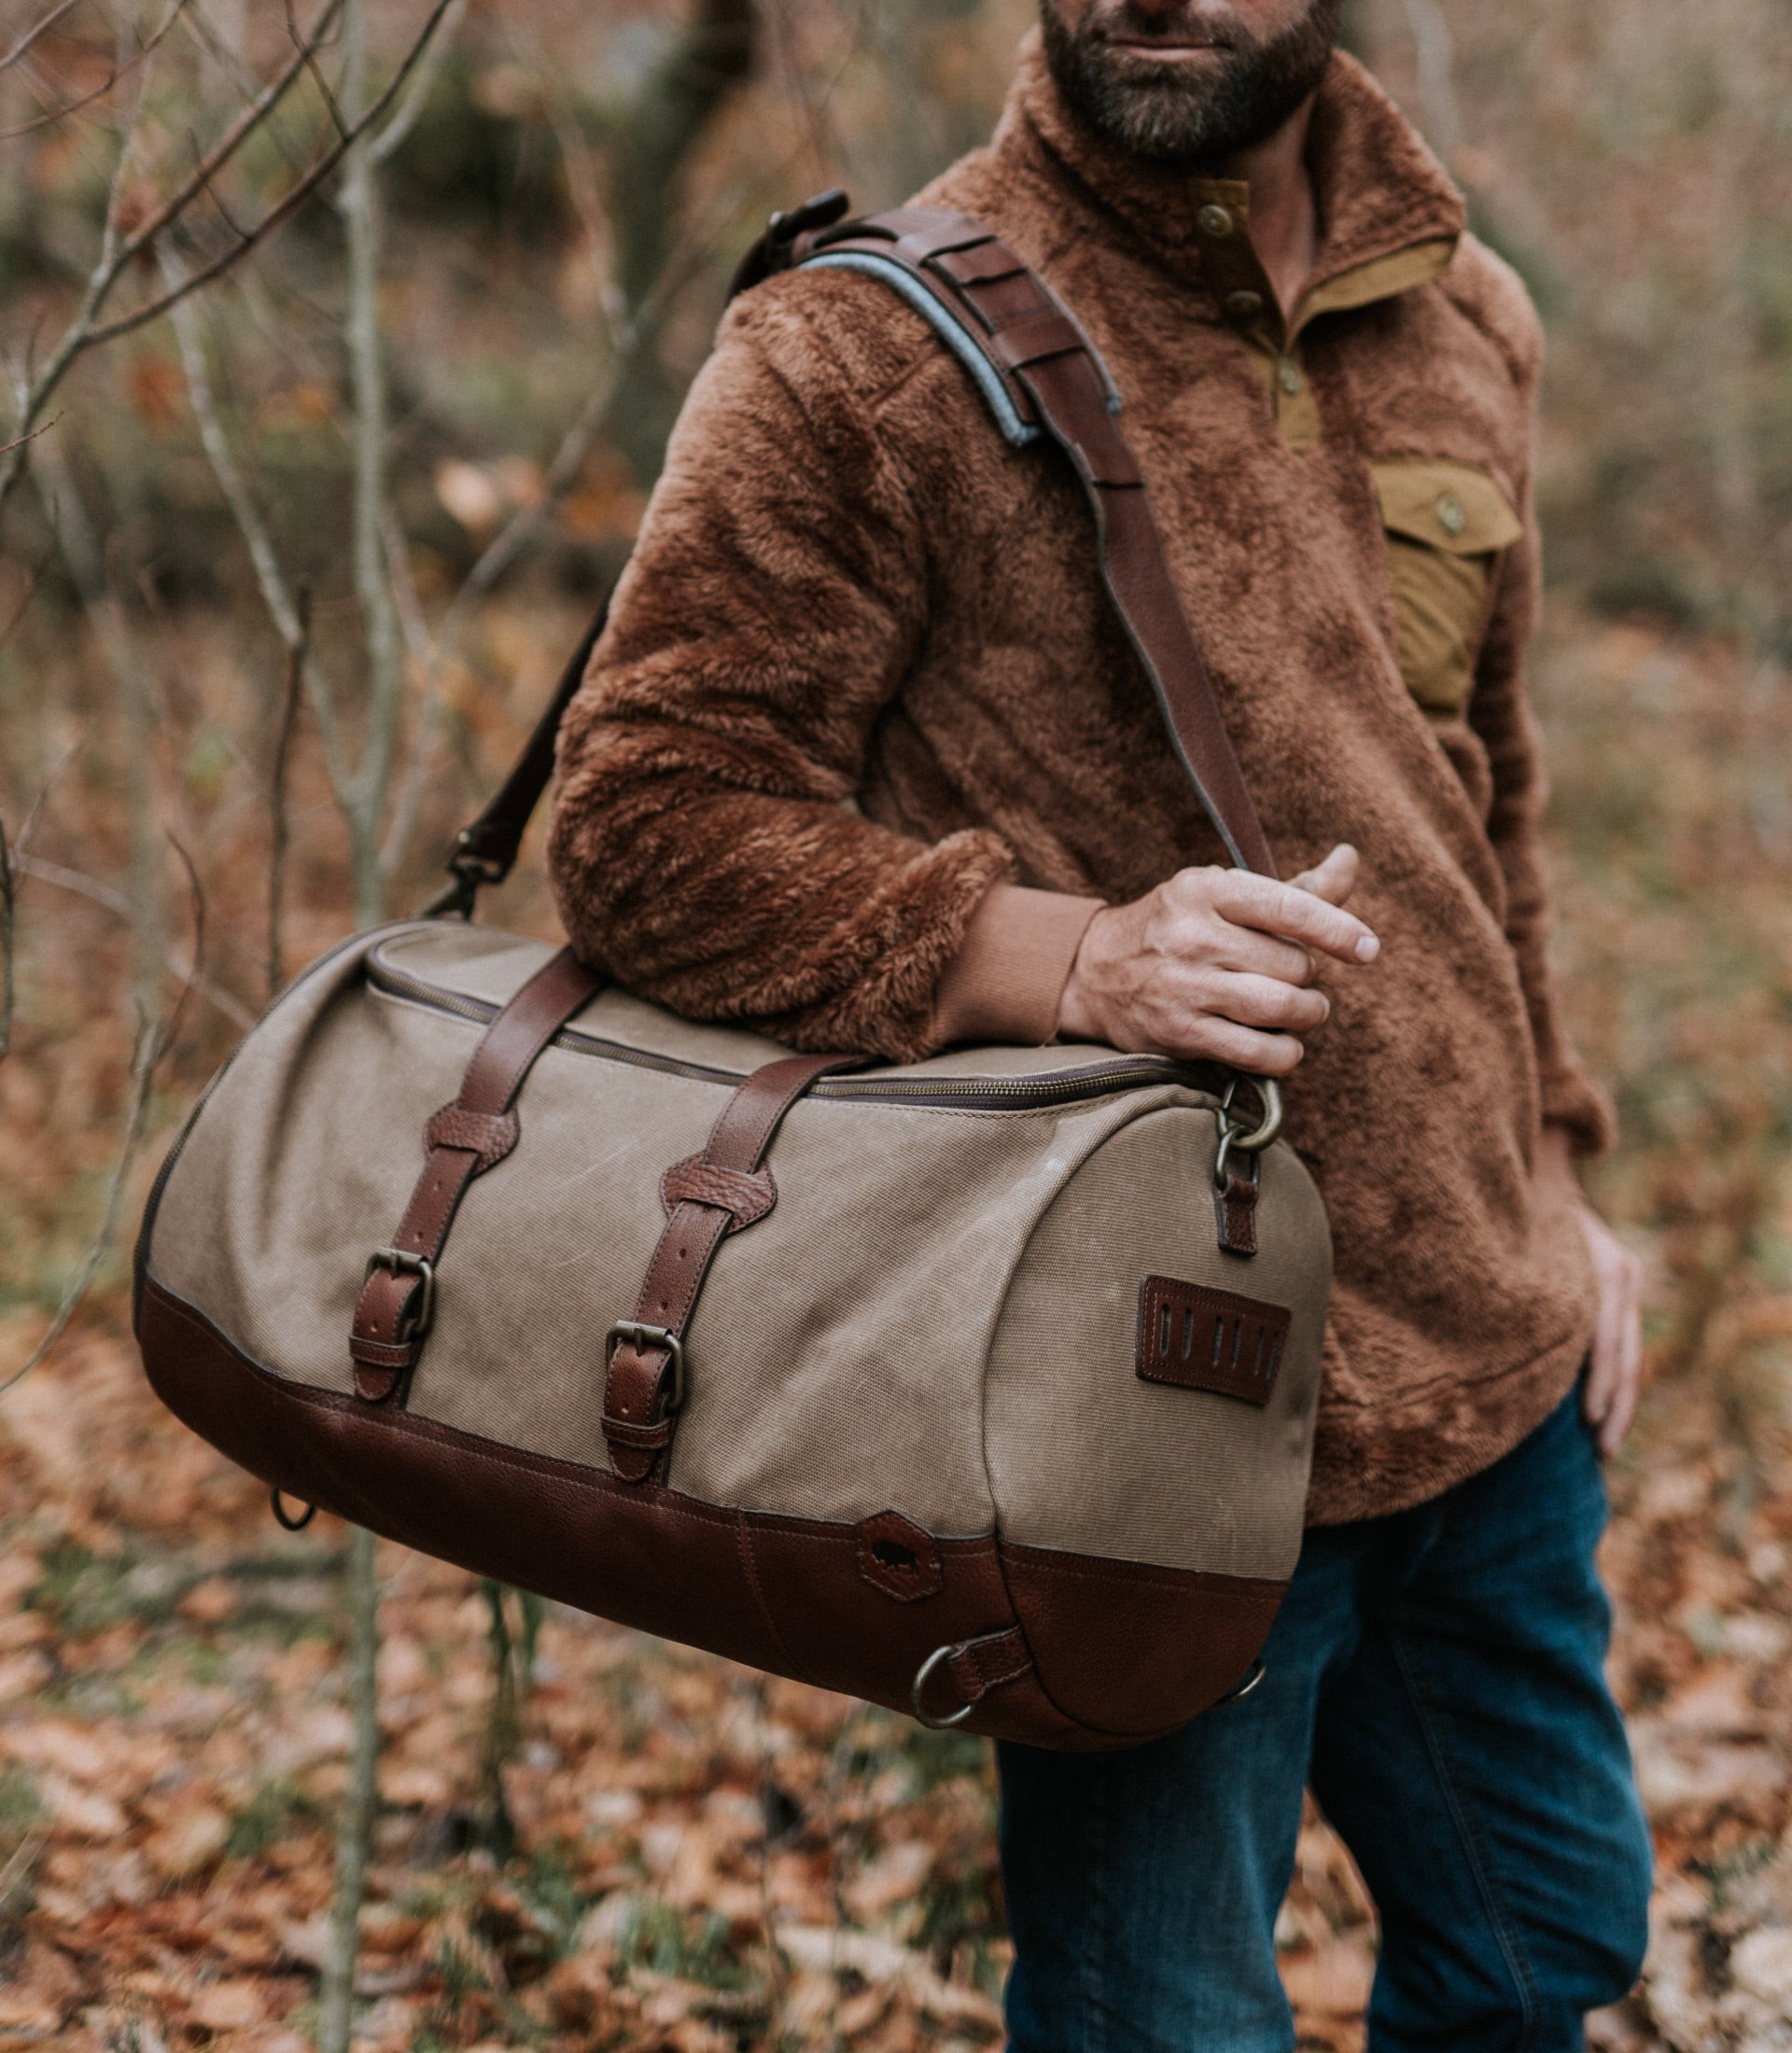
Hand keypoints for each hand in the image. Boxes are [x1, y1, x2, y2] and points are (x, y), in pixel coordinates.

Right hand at [1056, 844, 1377, 1074]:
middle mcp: (1194, 935)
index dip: (1337, 930)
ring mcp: (1185, 985)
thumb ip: (1295, 888)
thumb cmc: (1180, 928)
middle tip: (1293, 976)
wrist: (1094, 971)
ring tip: (1301, 1010)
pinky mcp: (1181, 1032)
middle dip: (1308, 976)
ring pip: (1282, 1008)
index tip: (1368, 949)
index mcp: (1208, 889)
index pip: (1288, 907)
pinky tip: (1284, 1044)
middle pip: (1293, 965)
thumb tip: (1351, 858)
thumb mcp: (1225, 895)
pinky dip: (1285, 1053)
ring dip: (1306, 1014)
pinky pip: (1258, 1052)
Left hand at [1536, 1127, 1643, 1456]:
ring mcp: (1626, 1279)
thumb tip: (1476, 1342)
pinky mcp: (1621, 1286)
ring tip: (1606, 1447)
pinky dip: (1616, 1382)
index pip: (1603, 1337)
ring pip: (1629, 1354)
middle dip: (1613, 1404)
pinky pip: (1623, 1344)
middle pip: (1623, 1352)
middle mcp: (1620, 1272)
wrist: (1540, 1169)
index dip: (1596, 1381)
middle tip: (1602, 1448)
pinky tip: (1605, 1417)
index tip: (1588, 1421)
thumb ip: (1508, 1289)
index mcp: (1598, 1266)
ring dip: (1619, 1402)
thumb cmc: (1512, 1212)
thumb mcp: (1513, 1244)